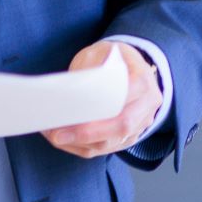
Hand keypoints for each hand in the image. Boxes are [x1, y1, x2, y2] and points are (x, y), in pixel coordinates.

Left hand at [42, 40, 161, 157]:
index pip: (125, 98)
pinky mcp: (128, 138)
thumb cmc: (111, 58)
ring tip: (55, 136)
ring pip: (110, 143)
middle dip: (87, 133)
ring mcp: (140, 125)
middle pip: (120, 126)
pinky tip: (63, 140)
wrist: (129, 67)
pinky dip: (81, 146)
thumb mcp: (99, 52)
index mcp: (143, 80)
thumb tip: (69, 93)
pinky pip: (104, 149)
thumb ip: (89, 69)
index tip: (75, 112)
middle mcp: (146, 106)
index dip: (101, 108)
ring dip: (80, 143)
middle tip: (57, 134)